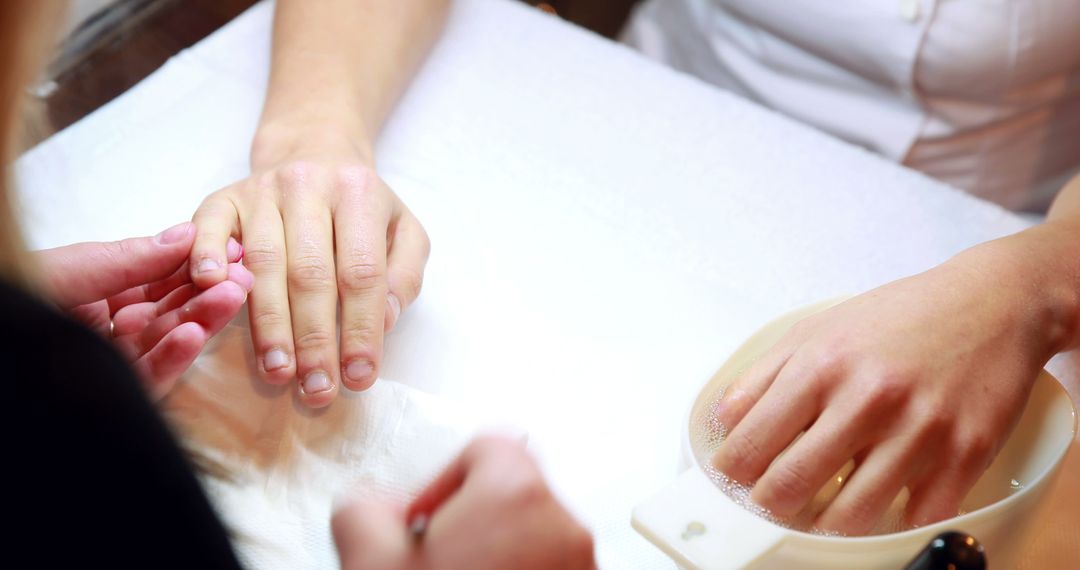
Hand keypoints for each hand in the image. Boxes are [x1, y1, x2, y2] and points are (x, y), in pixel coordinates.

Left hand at [36, 222, 252, 398]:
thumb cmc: (14, 294)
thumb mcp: (71, 269)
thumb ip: (129, 258)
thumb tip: (187, 233)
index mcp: (94, 295)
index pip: (156, 279)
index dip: (194, 265)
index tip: (233, 251)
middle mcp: (106, 330)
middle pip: (167, 311)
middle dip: (206, 293)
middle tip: (245, 278)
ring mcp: (109, 366)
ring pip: (165, 343)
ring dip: (201, 321)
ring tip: (230, 299)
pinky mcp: (114, 397)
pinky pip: (149, 378)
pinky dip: (173, 357)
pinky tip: (194, 334)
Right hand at [191, 129, 428, 407]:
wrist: (314, 149)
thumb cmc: (362, 208)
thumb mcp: (403, 231)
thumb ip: (404, 274)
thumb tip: (386, 319)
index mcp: (359, 194)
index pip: (362, 272)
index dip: (361, 329)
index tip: (359, 376)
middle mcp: (308, 186)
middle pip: (311, 273)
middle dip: (315, 339)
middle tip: (317, 388)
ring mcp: (262, 189)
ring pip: (264, 262)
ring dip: (269, 323)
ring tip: (279, 371)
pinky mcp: (224, 197)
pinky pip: (211, 228)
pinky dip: (209, 256)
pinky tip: (214, 291)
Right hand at [332, 436, 595, 569]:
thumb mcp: (370, 562)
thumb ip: (363, 508)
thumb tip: (371, 504)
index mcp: (515, 493)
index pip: (486, 446)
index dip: (442, 479)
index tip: (422, 520)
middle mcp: (562, 525)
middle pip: (512, 492)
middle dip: (468, 522)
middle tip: (433, 561)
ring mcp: (580, 566)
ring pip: (532, 537)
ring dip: (493, 556)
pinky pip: (548, 569)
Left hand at [710, 247, 1054, 534]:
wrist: (993, 302)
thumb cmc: (901, 316)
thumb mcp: (818, 329)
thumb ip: (762, 376)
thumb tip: (722, 422)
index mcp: (822, 365)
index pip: (752, 441)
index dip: (733, 470)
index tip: (734, 478)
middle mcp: (867, 398)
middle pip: (790, 485)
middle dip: (769, 505)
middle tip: (771, 502)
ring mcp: (918, 431)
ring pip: (849, 516)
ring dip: (825, 524)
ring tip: (820, 512)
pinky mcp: (964, 456)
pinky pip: (916, 518)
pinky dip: (893, 523)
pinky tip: (881, 507)